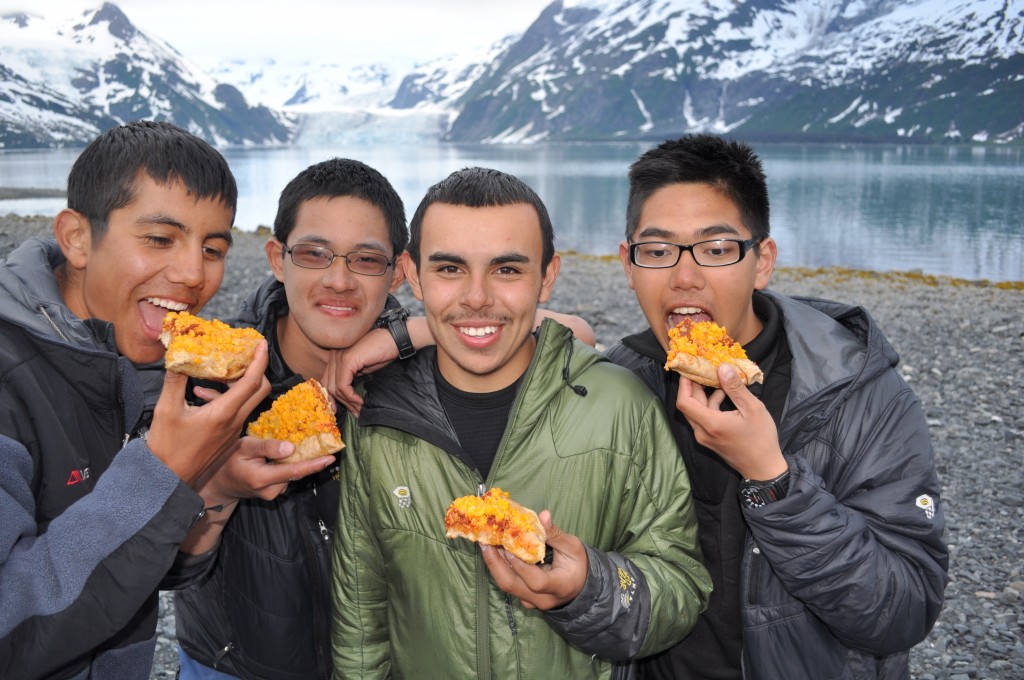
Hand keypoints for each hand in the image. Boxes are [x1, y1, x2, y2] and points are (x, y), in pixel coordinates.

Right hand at [147, 340, 271, 485]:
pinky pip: (239, 412)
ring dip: (243, 383)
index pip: (251, 381)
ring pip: (249, 401)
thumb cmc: (166, 448)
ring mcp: (233, 431)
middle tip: (243, 355)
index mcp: (223, 413)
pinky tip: (210, 394)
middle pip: (260, 390)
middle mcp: (234, 422)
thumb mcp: (166, 410)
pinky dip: (233, 397)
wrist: (167, 480)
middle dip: (257, 369)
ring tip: (223, 371)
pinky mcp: (228, 438)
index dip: (259, 360)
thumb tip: (179, 356)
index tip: (262, 343)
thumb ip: (175, 381)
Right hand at [196, 436, 335, 506]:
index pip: (294, 472)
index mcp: (262, 479)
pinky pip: (287, 476)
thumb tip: (291, 448)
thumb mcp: (243, 448)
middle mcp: (271, 490)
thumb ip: (266, 447)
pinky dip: (291, 465)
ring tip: (306, 444)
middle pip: (297, 472)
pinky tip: (289, 454)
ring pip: (292, 474)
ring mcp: (272, 494)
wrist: (218, 484)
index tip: (331, 457)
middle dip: (311, 459)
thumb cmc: (228, 461)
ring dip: (300, 461)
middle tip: (324, 443)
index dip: (314, 464)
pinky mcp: (274, 492)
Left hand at [322, 328, 397, 416]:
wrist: (394, 340)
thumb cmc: (381, 353)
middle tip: (355, 413)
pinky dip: (350, 396)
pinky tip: (360, 401)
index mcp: (335, 357)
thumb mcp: (362, 369)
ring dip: (348, 402)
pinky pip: (343, 385)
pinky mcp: (347, 360)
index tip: (337, 411)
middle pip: (329, 386)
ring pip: (336, 388)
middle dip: (341, 403)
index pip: (326, 381)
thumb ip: (350, 379)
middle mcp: (334, 356)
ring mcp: (339, 357)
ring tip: (360, 409)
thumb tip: (345, 398)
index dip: (330, 398)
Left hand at [481, 511, 588, 609]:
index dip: (520, 565)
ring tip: (487, 543)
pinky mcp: (524, 599)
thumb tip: (542, 515)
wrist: (581, 588)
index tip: (509, 545)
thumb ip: (555, 533)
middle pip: (512, 585)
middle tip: (486, 541)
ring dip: (494, 563)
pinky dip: (500, 567)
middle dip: (495, 562)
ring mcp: (531, 602)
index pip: (535, 581)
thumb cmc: (578, 565)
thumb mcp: (573, 547)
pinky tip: (496, 551)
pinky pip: (508, 584)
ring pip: (506, 585)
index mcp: (559, 587)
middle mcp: (542, 599)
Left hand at [674, 363, 786, 480]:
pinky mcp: (710, 439)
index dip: (684, 384)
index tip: (690, 368)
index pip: (684, 401)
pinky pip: (704, 418)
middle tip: (703, 369)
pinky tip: (724, 395)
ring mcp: (705, 437)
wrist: (764, 469)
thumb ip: (735, 388)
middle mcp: (702, 432)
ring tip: (718, 379)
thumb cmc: (761, 439)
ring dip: (704, 395)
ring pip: (697, 411)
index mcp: (710, 424)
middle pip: (689, 405)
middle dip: (694, 386)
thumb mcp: (753, 409)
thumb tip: (722, 367)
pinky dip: (711, 405)